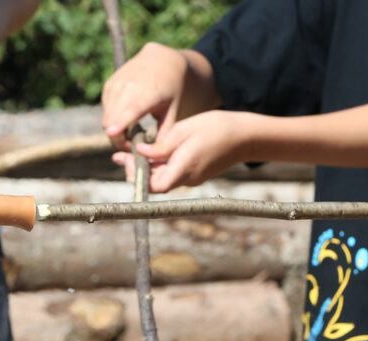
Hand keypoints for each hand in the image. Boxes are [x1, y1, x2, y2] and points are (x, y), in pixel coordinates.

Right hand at [102, 43, 195, 147]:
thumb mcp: (172, 111)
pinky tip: (127, 116)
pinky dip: (113, 118)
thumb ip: (163, 135)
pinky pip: (106, 110)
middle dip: (119, 139)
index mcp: (147, 93)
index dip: (119, 123)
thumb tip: (153, 156)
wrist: (161, 61)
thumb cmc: (170, 89)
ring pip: (107, 119)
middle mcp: (128, 86)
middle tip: (132, 143)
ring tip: (133, 129)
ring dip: (115, 130)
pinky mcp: (109, 85)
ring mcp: (115, 85)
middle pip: (112, 122)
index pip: (129, 109)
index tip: (112, 133)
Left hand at [111, 110, 254, 192]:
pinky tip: (152, 154)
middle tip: (121, 157)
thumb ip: (161, 145)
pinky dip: (159, 166)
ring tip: (131, 154)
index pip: (155, 185)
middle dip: (137, 172)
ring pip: (162, 179)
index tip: (126, 160)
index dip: (138, 177)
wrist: (246, 136)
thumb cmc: (217, 128)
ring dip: (146, 169)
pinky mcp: (196, 174)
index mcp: (184, 168)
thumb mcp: (184, 130)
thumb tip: (140, 153)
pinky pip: (172, 173)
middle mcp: (187, 179)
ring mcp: (192, 178)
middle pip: (155, 184)